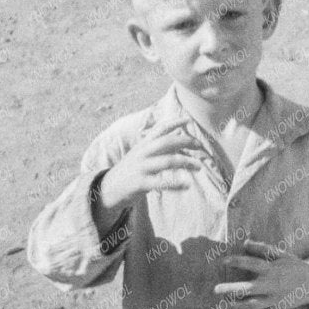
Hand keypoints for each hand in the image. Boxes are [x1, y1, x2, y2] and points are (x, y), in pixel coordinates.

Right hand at [97, 114, 213, 213]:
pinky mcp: (140, 183)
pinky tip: (187, 186)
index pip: (160, 129)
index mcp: (143, 145)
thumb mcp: (141, 154)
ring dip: (186, 162)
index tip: (188, 120)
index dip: (174, 123)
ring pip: (167, 161)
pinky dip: (176, 184)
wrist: (108, 189)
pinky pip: (161, 183)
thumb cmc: (131, 170)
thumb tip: (179, 134)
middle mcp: (143, 153)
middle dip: (185, 142)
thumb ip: (159, 145)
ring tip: (199, 166)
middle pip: (167, 142)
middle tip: (200, 146)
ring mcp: (141, 168)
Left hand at [213, 240, 308, 308]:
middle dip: (231, 290)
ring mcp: (274, 300)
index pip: (252, 264)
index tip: (223, 261)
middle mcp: (272, 286)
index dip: (237, 262)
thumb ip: (263, 248)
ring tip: (222, 306)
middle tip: (216, 289)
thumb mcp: (282, 254)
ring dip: (236, 307)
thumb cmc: (295, 266)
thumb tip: (245, 243)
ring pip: (252, 306)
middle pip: (248, 289)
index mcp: (273, 270)